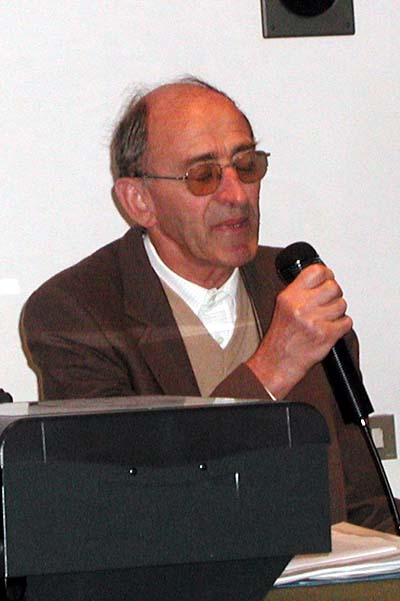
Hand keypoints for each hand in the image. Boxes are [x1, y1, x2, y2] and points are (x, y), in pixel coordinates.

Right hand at [246, 264, 352, 399]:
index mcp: (289, 296)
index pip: (317, 271)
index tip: (327, 279)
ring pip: (342, 304)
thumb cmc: (281, 338)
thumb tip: (322, 278)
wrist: (277, 363)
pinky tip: (330, 329)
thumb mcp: (283, 306)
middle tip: (327, 303)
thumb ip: (300, 291)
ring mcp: (314, 321)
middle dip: (334, 295)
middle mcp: (301, 306)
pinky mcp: (326, 335)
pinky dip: (341, 326)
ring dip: (337, 312)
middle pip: (333, 287)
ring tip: (326, 319)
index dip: (326, 275)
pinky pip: (346, 322)